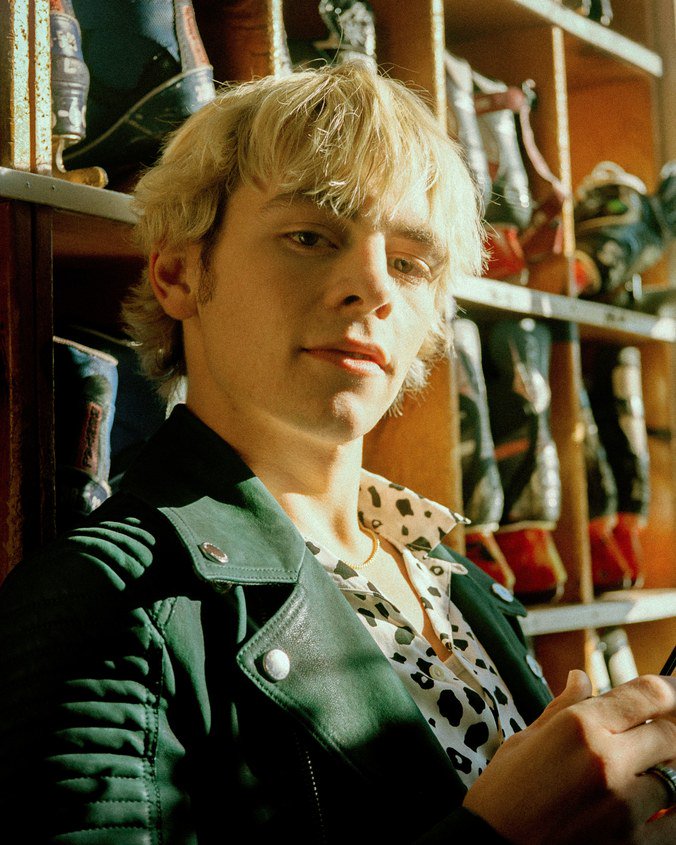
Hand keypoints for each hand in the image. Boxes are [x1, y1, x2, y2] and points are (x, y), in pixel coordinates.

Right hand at [463, 669, 675, 843]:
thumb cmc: (502, 797)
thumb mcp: (524, 741)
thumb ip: (561, 708)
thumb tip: (580, 677)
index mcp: (578, 727)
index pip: (649, 694)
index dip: (672, 691)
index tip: (674, 694)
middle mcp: (606, 761)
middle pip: (669, 735)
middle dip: (663, 736)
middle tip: (646, 744)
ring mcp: (623, 807)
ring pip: (675, 780)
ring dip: (662, 777)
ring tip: (638, 780)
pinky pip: (673, 825)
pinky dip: (665, 817)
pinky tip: (646, 813)